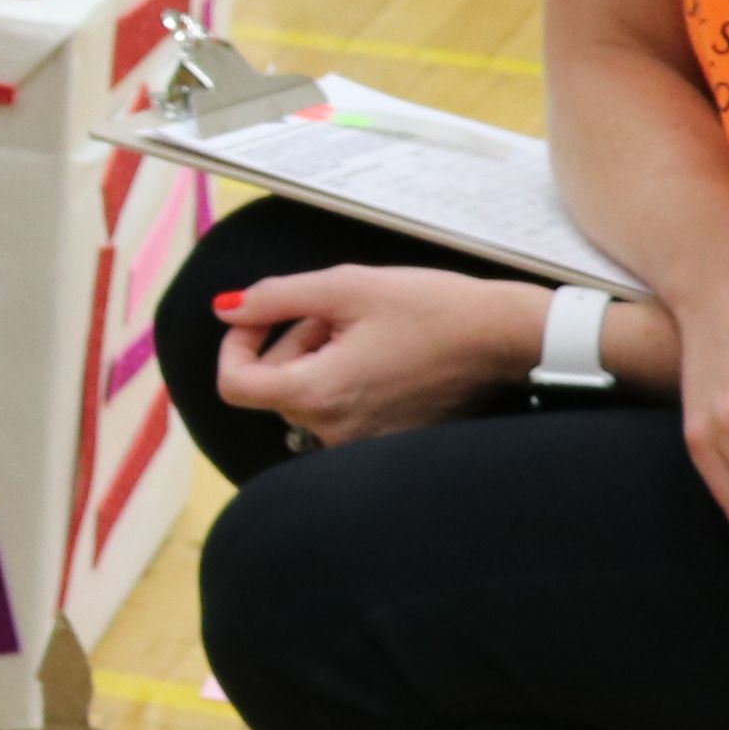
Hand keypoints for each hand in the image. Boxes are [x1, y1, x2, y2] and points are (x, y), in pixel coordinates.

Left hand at [208, 265, 538, 446]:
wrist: (502, 338)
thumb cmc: (431, 308)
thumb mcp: (345, 286)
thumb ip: (275, 297)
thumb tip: (226, 310)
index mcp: (318, 395)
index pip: (235, 386)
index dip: (235, 346)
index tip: (258, 318)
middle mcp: (335, 432)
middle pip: (276, 387)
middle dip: (292, 341)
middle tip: (336, 311)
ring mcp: (362, 443)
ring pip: (309, 397)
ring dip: (319, 358)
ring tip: (365, 328)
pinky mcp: (387, 442)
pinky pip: (342, 412)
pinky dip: (345, 380)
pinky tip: (382, 354)